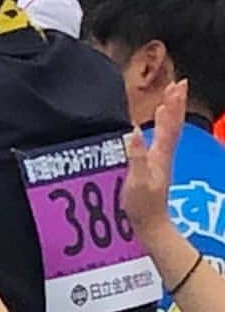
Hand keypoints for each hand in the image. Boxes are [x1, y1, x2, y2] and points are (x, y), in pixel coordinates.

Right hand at [122, 79, 186, 239]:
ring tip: (168, 99)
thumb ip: (136, 157)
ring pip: (169, 131)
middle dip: (175, 104)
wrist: (152, 226)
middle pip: (173, 125)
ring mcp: (161, 161)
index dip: (173, 105)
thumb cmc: (143, 207)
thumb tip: (134, 132)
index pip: (170, 125)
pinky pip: (161, 140)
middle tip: (177, 85)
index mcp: (160, 156)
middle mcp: (164, 155)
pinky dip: (161, 127)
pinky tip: (155, 125)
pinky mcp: (155, 167)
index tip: (176, 86)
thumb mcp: (136, 181)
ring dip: (170, 113)